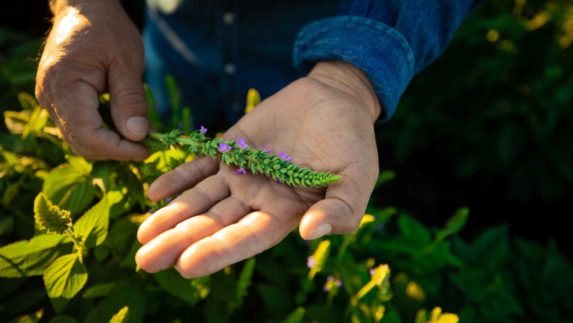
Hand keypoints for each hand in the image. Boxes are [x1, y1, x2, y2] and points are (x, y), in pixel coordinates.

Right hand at [35, 0, 148, 159]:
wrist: (84, 9)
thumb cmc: (108, 30)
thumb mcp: (127, 62)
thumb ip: (131, 99)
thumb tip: (137, 136)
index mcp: (65, 86)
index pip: (89, 135)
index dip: (119, 149)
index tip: (147, 149)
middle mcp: (50, 98)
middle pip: (82, 143)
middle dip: (116, 150)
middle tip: (147, 144)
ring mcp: (51, 100)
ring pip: (80, 139)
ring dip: (110, 144)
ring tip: (139, 135)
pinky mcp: (58, 101)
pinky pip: (78, 127)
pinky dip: (103, 132)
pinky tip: (124, 124)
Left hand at [135, 61, 380, 277]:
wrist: (335, 99)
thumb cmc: (353, 142)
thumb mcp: (358, 177)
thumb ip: (341, 209)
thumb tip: (310, 233)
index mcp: (286, 213)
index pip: (248, 238)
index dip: (219, 251)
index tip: (186, 265)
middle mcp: (257, 200)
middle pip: (213, 224)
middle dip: (180, 242)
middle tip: (145, 261)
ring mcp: (240, 174)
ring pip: (200, 199)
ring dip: (170, 216)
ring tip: (142, 235)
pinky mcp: (230, 148)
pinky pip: (199, 165)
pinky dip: (177, 177)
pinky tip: (154, 193)